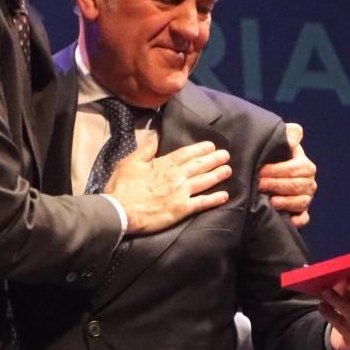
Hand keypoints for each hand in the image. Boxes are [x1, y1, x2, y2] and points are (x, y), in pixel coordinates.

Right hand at [103, 140, 231, 234]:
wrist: (120, 211)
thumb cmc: (122, 187)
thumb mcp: (129, 162)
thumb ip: (145, 150)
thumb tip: (155, 138)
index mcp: (163, 164)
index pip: (186, 154)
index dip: (200, 149)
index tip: (211, 146)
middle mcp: (176, 176)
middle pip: (199, 165)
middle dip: (214, 159)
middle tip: (226, 155)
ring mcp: (180, 193)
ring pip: (204, 181)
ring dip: (217, 175)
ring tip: (228, 170)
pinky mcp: (181, 209)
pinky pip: (202, 203)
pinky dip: (214, 199)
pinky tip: (224, 196)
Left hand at [258, 122, 316, 225]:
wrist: (268, 176)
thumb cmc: (273, 158)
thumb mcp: (279, 144)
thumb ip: (288, 136)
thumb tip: (294, 134)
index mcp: (305, 165)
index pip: (296, 168)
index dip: (278, 170)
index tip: (261, 170)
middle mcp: (309, 182)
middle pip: (298, 185)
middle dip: (278, 185)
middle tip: (260, 184)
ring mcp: (306, 198)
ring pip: (302, 201)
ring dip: (287, 202)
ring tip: (271, 201)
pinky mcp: (301, 213)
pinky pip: (304, 218)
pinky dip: (298, 220)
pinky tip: (288, 219)